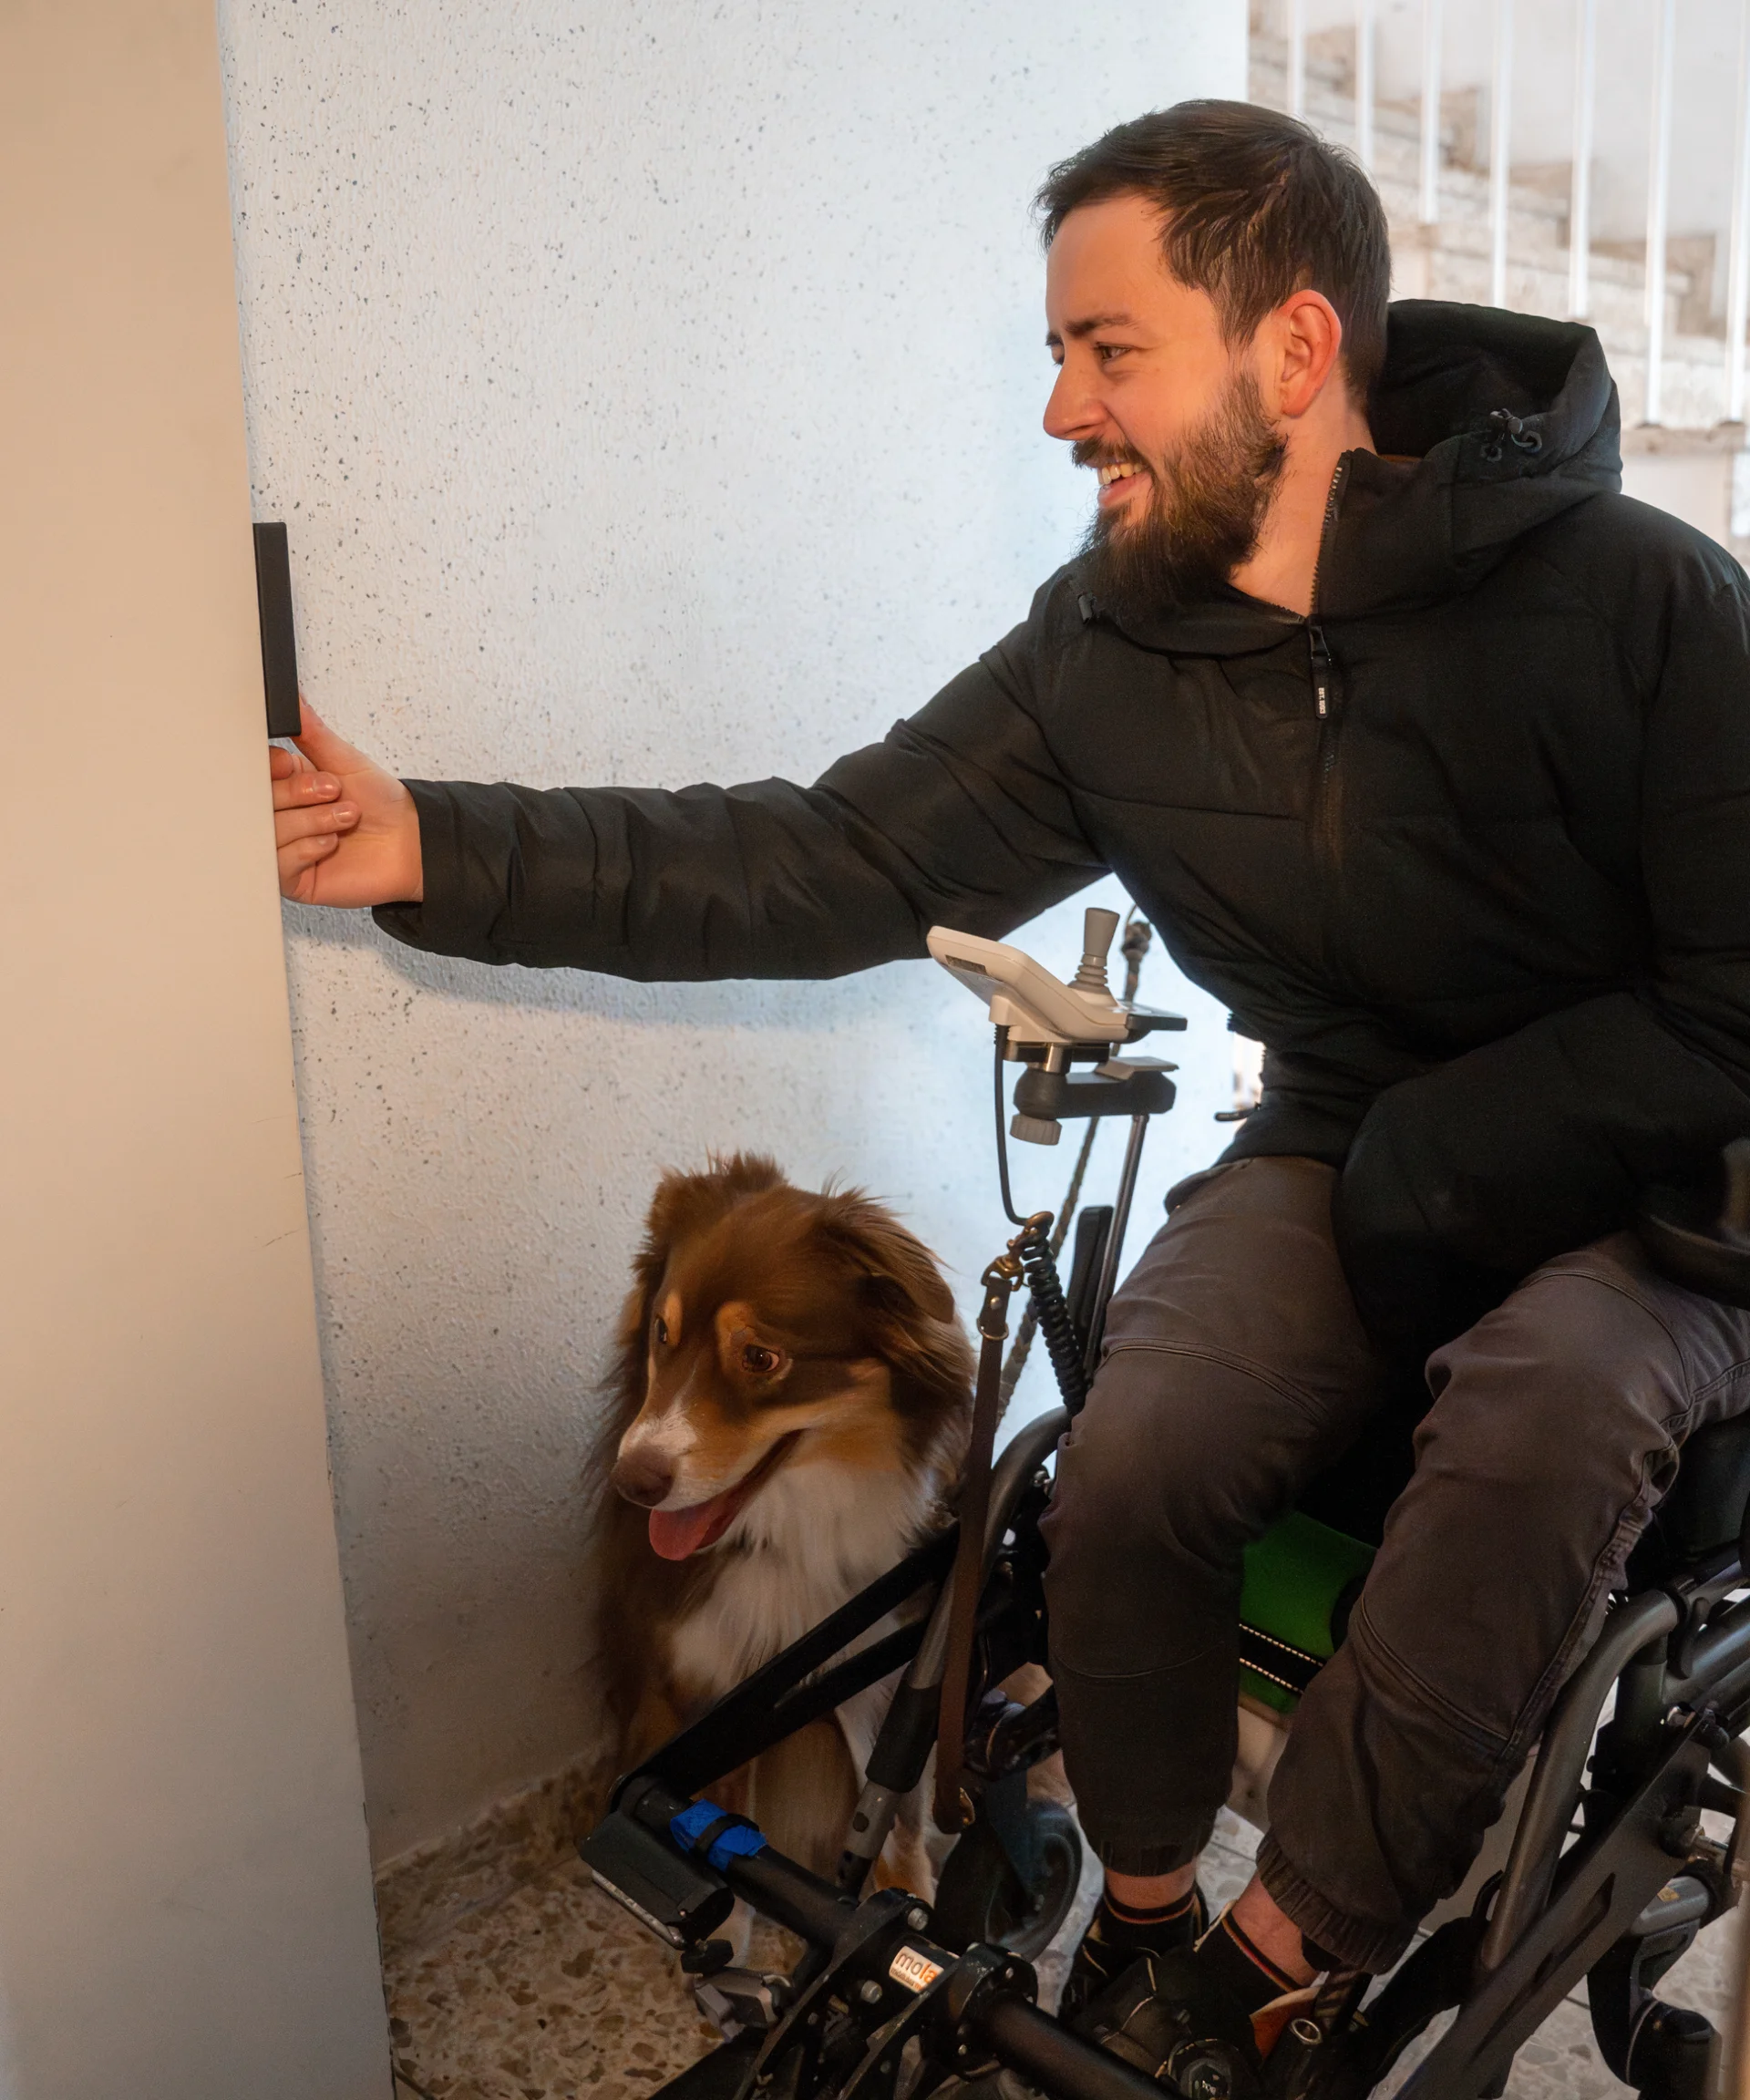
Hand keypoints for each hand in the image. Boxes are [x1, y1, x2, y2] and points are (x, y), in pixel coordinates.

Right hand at [270, 704, 423, 905]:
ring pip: (268, 832)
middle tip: (333, 792)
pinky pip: (279, 864)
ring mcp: (285, 847)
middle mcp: (283, 816)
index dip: (272, 769)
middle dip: (298, 795)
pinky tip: (330, 844)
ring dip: (310, 822)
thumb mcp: (345, 761)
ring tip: (343, 819)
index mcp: (287, 785)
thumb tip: (294, 701)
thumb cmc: (382, 803)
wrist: (411, 843)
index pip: (254, 773)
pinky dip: (307, 849)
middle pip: (257, 802)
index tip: (292, 765)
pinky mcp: (294, 878)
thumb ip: (314, 733)